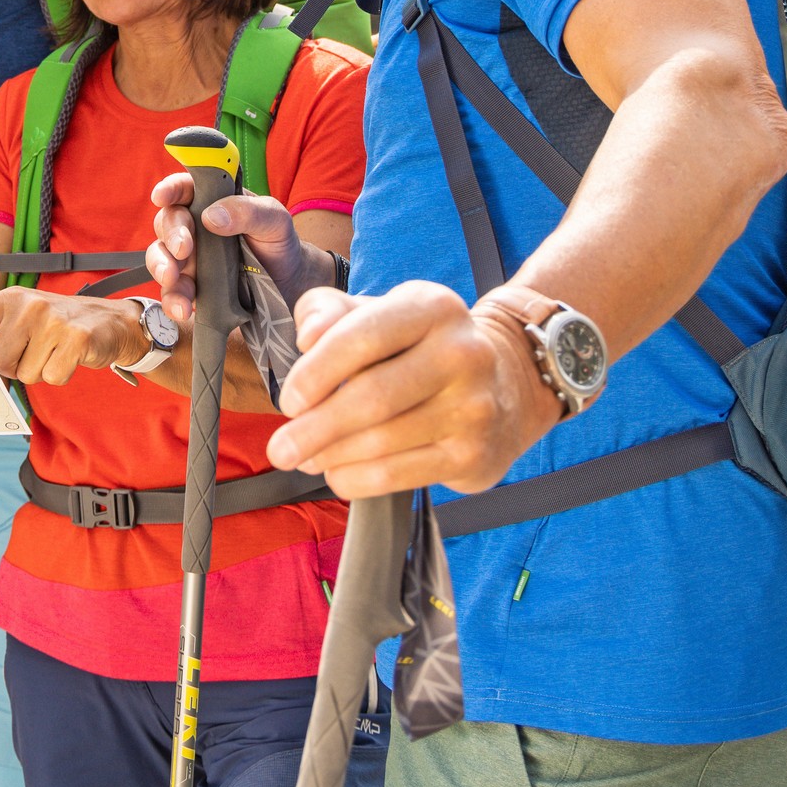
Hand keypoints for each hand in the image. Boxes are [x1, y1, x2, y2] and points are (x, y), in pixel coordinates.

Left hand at [0, 287, 147, 384]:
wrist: (110, 322)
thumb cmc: (59, 324)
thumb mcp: (26, 316)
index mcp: (11, 299)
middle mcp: (29, 305)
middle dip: (14, 366)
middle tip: (34, 352)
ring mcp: (52, 321)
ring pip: (26, 374)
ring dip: (40, 371)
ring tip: (54, 351)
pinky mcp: (75, 339)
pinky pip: (51, 377)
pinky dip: (60, 375)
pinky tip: (70, 356)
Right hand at [148, 171, 325, 321]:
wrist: (288, 285)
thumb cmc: (278, 242)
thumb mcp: (274, 220)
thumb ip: (247, 211)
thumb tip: (212, 216)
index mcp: (211, 200)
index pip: (183, 188)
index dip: (169, 189)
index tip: (161, 197)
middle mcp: (194, 226)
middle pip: (167, 222)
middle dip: (170, 235)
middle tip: (183, 249)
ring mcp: (189, 258)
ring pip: (160, 257)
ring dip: (162, 267)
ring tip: (173, 279)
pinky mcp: (190, 286)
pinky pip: (172, 291)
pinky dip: (172, 299)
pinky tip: (182, 307)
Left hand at [264, 282, 557, 498]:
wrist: (507, 383)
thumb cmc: (418, 345)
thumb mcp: (377, 312)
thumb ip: (327, 312)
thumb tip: (307, 338)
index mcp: (431, 306)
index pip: (361, 337)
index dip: (316, 372)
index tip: (288, 400)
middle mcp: (460, 352)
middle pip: (371, 397)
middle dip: (315, 428)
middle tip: (280, 448)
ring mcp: (473, 406)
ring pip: (382, 442)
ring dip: (330, 456)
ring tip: (304, 458)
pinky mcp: (474, 454)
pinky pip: (399, 475)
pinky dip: (356, 479)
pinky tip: (337, 473)